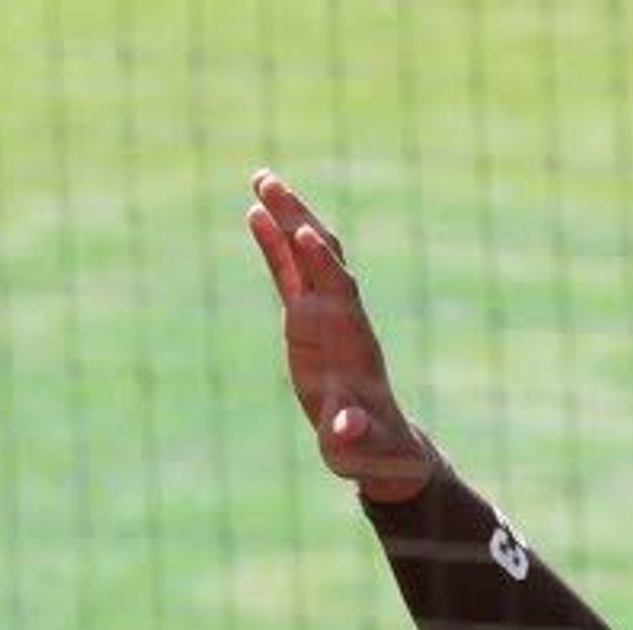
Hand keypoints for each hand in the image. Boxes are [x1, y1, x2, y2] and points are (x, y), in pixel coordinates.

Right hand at [246, 169, 435, 500]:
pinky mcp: (305, 320)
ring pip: (304, 256)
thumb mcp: (357, 448)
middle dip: (299, 220)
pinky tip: (254, 213)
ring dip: (285, 217)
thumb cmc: (369, 448)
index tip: (305, 232)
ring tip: (260, 178)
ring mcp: (323, 314)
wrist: (377, 443)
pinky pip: (288, 273)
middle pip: (322, 258)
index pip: (340, 293)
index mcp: (353, 343)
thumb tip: (346, 429)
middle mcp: (341, 318)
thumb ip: (350, 435)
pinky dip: (274, 244)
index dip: (324, 265)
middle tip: (271, 182)